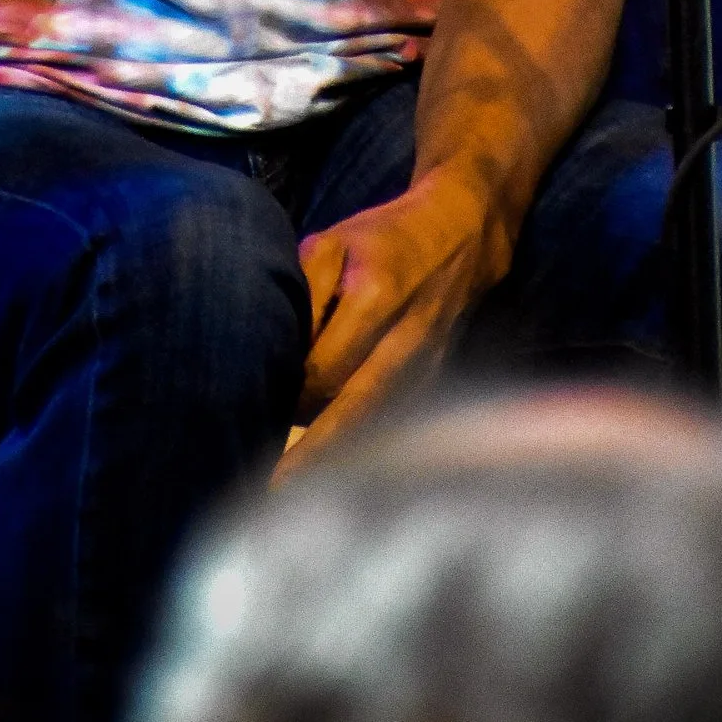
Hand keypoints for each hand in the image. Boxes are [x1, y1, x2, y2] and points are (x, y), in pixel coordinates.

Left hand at [281, 171, 505, 472]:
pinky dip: (368, 445)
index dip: (293, 392)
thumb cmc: (385, 239)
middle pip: (355, 409)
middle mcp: (407, 338)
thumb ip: (305, 294)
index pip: (325, 367)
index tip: (259, 412)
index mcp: (378, 295)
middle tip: (274, 488)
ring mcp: (429, 363)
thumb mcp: (335, 243)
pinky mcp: (438, 378)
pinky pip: (398, 419)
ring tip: (298, 489)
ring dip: (340, 457)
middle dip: (314, 453)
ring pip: (379, 422)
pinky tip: (339, 470)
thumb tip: (279, 351)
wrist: (463, 232)